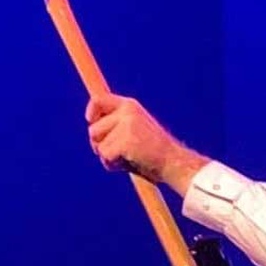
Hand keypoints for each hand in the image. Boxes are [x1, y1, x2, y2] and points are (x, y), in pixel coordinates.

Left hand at [85, 93, 206, 193]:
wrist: (174, 164)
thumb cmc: (154, 154)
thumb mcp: (134, 132)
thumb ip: (115, 127)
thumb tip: (92, 131)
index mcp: (130, 106)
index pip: (98, 100)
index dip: (91, 112)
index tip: (90, 121)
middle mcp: (127, 112)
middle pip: (93, 129)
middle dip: (100, 145)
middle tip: (121, 152)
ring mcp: (126, 126)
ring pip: (98, 145)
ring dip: (108, 157)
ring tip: (128, 158)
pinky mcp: (125, 141)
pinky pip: (105, 156)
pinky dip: (113, 165)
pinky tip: (130, 163)